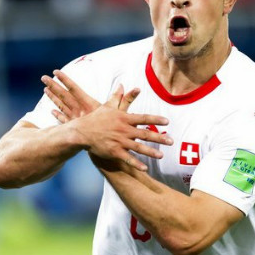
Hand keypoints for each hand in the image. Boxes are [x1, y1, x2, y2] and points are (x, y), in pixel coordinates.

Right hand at [42, 70, 172, 170]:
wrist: (81, 131)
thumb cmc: (95, 118)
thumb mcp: (106, 106)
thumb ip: (117, 97)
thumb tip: (122, 85)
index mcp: (124, 118)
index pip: (144, 118)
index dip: (156, 119)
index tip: (167, 122)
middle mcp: (123, 130)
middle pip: (145, 134)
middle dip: (159, 138)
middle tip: (172, 141)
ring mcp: (119, 141)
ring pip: (138, 147)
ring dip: (151, 152)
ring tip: (161, 155)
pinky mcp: (113, 151)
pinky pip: (127, 159)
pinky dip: (136, 164)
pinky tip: (145, 168)